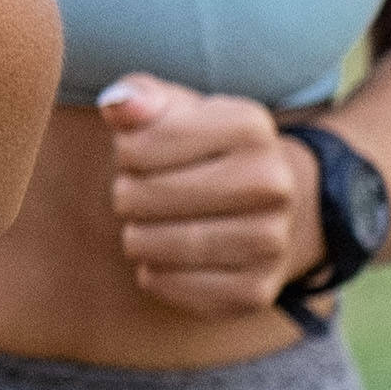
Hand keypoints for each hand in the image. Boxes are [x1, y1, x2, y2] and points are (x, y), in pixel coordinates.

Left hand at [97, 74, 321, 318]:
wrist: (267, 208)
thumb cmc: (202, 151)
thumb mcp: (176, 111)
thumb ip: (140, 98)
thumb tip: (117, 105)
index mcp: (251, 126)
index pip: (138, 146)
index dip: (127, 152)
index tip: (144, 154)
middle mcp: (272, 183)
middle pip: (140, 196)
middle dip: (128, 194)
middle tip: (146, 192)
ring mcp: (270, 241)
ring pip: (149, 245)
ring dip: (138, 235)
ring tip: (157, 222)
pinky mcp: (254, 291)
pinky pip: (165, 284)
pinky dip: (154, 272)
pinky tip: (171, 256)